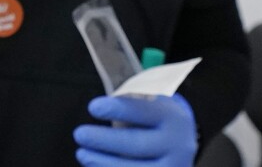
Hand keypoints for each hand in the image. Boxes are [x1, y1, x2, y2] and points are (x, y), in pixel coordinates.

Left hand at [73, 94, 197, 166]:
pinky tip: (95, 165)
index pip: (144, 111)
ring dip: (103, 162)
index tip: (93, 107)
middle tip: (79, 133)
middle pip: (137, 144)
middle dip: (105, 140)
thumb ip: (131, 102)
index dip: (118, 109)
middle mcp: (177, 145)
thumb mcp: (153, 107)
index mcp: (173, 117)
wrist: (181, 148)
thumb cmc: (157, 123)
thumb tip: (100, 101)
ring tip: (82, 153)